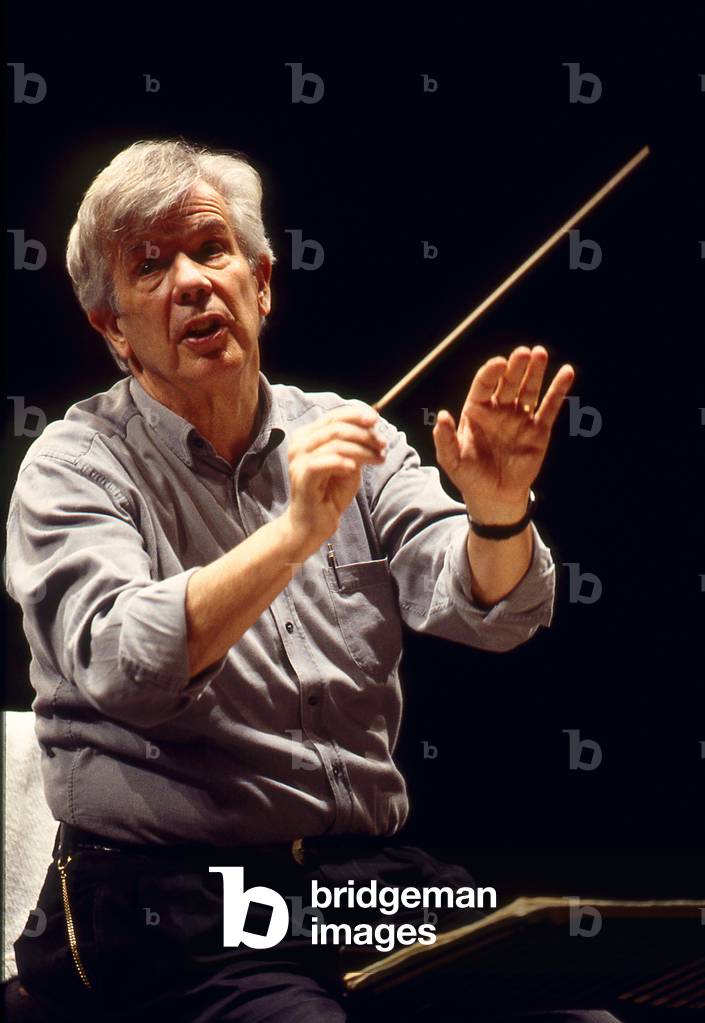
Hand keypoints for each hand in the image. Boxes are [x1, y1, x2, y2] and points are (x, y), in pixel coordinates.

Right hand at [285, 406, 386, 551]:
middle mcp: (300, 444)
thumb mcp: (348, 465)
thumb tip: (372, 428)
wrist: (314, 524)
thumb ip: (355, 446)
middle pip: (336, 427)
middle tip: (383, 445)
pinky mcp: (302, 476)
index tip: (377, 421)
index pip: (334, 416)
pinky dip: (343, 462)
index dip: (357, 415)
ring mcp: (298, 460)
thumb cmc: (330, 494)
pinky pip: (324, 462)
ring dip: (362, 449)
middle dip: (364, 434)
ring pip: (335, 443)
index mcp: (308, 436)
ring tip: (378, 458)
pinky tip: (354, 469)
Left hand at [432, 346, 574, 522]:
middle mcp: (500, 410)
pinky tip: (566, 372)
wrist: (494, 497)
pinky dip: (558, 390)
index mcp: (477, 411)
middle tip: (524, 352)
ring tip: (540, 353)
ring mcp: (520, 418)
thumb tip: (442, 416)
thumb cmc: (470, 476)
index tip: (499, 364)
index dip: (491, 372)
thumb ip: (445, 439)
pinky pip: (550, 407)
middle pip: (509, 382)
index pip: (484, 385)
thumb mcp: (452, 460)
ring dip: (536, 371)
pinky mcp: (539, 430)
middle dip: (516, 366)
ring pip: (529, 390)